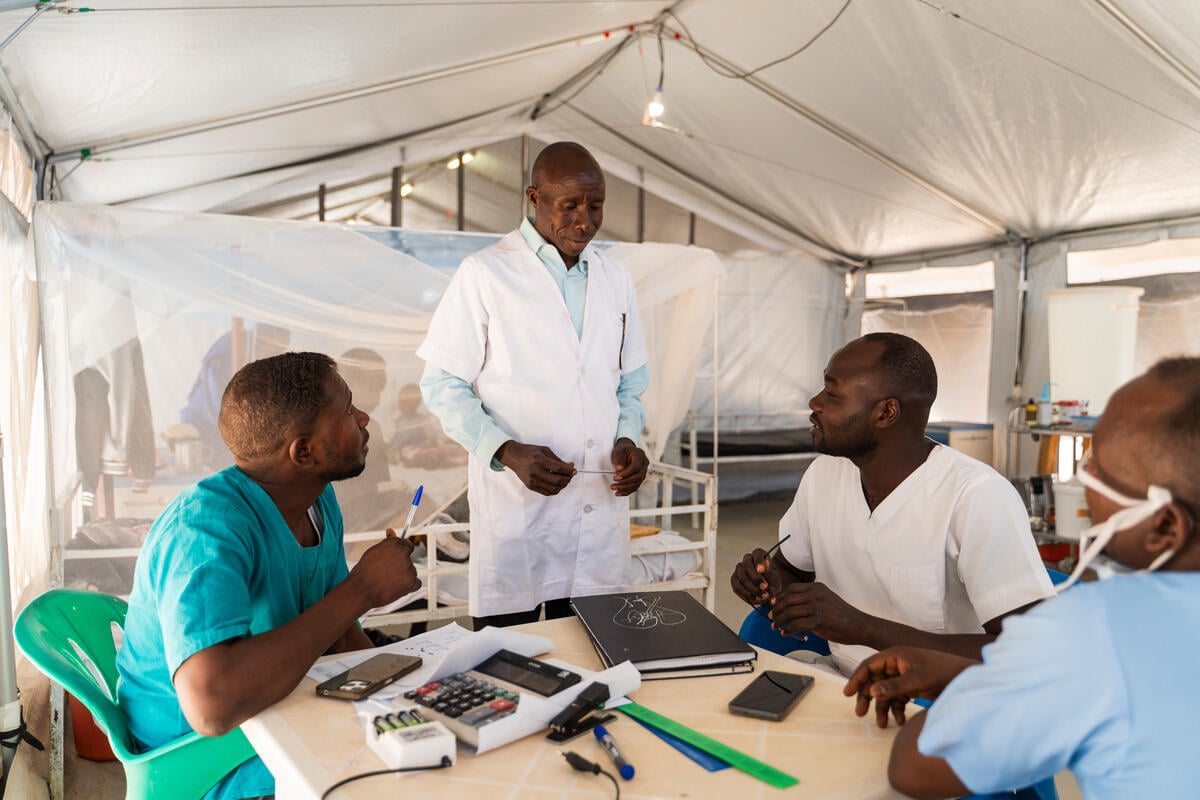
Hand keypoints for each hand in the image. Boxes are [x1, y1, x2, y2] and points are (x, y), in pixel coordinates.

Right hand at [348, 530, 420, 608]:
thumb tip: (391, 532)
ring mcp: (408, 566)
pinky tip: (397, 587)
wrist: (361, 590)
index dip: (400, 552)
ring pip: (411, 571)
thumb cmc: (364, 573)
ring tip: (388, 581)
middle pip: (408, 558)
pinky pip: (416, 583)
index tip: (397, 557)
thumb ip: (386, 543)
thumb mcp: (373, 552)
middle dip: (401, 565)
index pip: (405, 543)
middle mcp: (402, 552)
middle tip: (389, 572)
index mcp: (393, 543)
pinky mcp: (411, 580)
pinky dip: (409, 586)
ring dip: (404, 576)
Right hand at [496, 440, 574, 495]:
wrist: (514, 457)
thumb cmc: (529, 452)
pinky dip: (555, 490)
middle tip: (570, 475)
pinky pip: (547, 492)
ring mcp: (532, 480)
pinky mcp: (530, 486)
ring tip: (565, 480)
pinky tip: (558, 485)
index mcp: (539, 460)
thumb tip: (570, 466)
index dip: (569, 471)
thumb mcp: (544, 450)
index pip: (558, 468)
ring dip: (563, 485)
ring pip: (553, 488)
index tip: (574, 470)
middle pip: (557, 480)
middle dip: (568, 478)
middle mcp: (535, 471)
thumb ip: (557, 459)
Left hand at [610, 438, 647, 495]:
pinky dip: (627, 491)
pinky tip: (619, 492)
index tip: (616, 477)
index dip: (626, 474)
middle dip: (624, 483)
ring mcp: (644, 471)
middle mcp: (644, 463)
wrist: (626, 451)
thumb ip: (619, 461)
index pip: (636, 467)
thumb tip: (619, 470)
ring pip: (637, 483)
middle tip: (613, 485)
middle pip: (637, 477)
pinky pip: (635, 486)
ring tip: (615, 489)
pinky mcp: (640, 477)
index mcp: (640, 455)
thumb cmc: (623, 450)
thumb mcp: (618, 452)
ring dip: (625, 488)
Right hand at [730, 548, 774, 605]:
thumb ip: (770, 574)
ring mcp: (739, 569)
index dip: (758, 561)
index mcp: (758, 555)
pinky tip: (755, 598)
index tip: (761, 570)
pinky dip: (747, 594)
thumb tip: (763, 570)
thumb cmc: (772, 581)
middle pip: (747, 565)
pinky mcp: (734, 580)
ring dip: (752, 589)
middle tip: (765, 587)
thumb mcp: (775, 579)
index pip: (757, 554)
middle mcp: (747, 559)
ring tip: (763, 596)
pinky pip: (737, 587)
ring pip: (742, 578)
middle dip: (756, 578)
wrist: (767, 590)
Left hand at [769, 581, 868, 642]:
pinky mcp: (819, 621)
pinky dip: (787, 629)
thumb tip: (791, 605)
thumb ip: (810, 599)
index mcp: (817, 587)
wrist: (859, 625)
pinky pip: (796, 625)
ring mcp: (817, 607)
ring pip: (789, 612)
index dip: (779, 597)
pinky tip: (785, 633)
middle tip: (771, 617)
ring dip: (779, 620)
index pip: (791, 589)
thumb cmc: (842, 615)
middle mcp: (816, 595)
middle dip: (776, 609)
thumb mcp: (826, 599)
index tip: (773, 604)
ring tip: (775, 626)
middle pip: (787, 600)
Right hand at [842, 646, 976, 727]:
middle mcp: (897, 664)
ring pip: (885, 692)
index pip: (869, 666)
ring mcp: (904, 676)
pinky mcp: (912, 687)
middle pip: (874, 681)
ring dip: (882, 708)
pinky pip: (898, 699)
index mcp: (895, 655)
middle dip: (867, 697)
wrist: (966, 678)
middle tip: (861, 713)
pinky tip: (900, 721)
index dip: (857, 679)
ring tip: (881, 724)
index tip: (847, 693)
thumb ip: (894, 686)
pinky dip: (897, 710)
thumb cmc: (942, 672)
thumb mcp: (917, 679)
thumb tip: (871, 692)